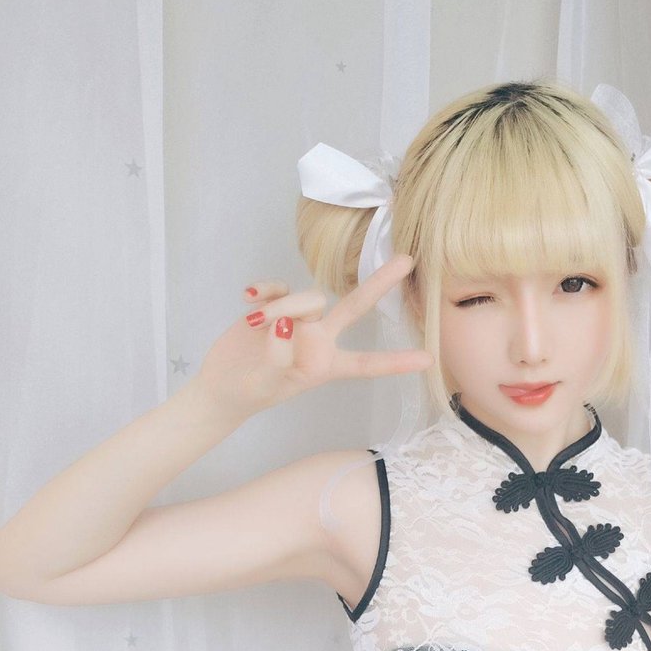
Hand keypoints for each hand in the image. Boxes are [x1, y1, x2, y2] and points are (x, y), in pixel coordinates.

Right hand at [197, 254, 432, 417]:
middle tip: (407, 259)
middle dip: (380, 283)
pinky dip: (266, 291)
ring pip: (307, 296)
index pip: (366, 363)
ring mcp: (299, 319)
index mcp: (326, 365)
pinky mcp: (275, 304)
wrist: (221, 384)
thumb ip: (279, 356)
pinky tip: (247, 300)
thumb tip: (285, 325)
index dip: (396, 362)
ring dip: (282, 305)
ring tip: (253, 325)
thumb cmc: (250, 391)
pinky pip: (279, 286)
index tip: (428, 359)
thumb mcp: (267, 383)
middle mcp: (319, 339)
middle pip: (355, 306)